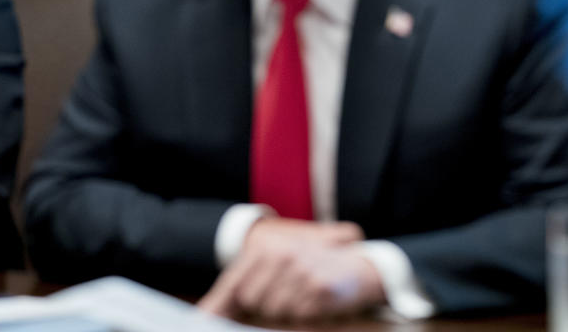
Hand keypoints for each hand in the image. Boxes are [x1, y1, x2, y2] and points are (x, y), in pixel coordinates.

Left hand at [197, 218, 384, 320]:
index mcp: (266, 245)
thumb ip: (242, 288)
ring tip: (304, 294)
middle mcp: (281, 254)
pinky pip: (298, 316)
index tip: (204, 321)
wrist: (363, 266)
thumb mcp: (279, 267)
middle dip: (265, 305)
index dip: (220, 306)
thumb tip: (206, 315)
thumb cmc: (313, 268)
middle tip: (288, 293)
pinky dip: (306, 314)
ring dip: (288, 310)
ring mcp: (300, 270)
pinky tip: (317, 299)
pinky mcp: (318, 288)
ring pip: (275, 311)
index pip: (234, 283)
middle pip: (252, 300)